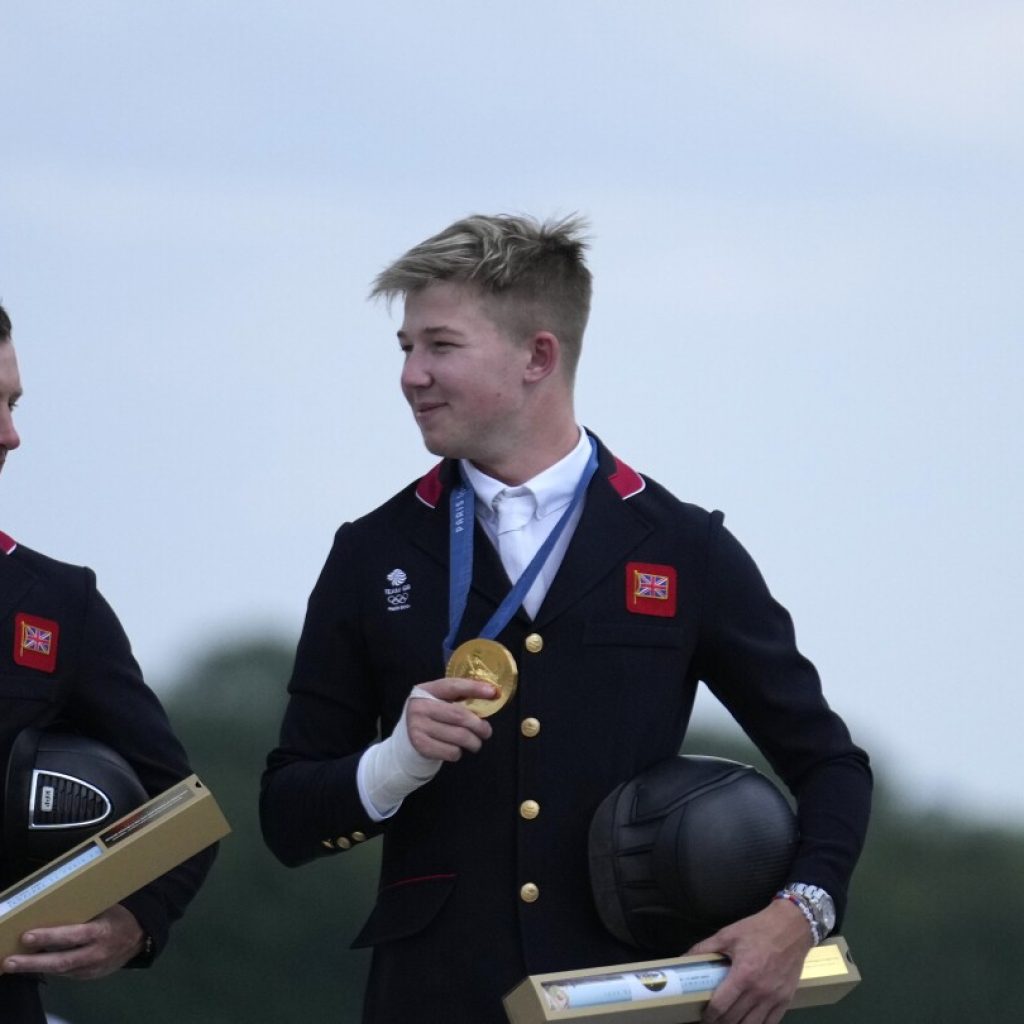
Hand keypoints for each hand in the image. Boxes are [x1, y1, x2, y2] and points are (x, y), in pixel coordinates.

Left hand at [3, 904, 145, 979]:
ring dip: (36, 968)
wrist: (141, 937)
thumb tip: (55, 907)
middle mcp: (96, 953)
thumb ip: (85, 912)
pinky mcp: (90, 977)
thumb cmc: (120, 916)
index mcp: (101, 931)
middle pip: (61, 961)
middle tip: (10, 962)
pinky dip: (50, 969)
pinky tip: (36, 965)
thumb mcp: (107, 908)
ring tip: (16, 964)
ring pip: (61, 971)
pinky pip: (67, 974)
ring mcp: (93, 968)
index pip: (72, 936)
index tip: (27, 936)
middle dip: (32, 963)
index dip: (49, 937)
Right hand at [405, 677, 496, 760]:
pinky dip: (458, 753)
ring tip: (475, 743)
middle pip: (459, 715)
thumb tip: (492, 695)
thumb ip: (459, 698)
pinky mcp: (420, 745)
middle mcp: (420, 706)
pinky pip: (451, 751)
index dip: (474, 688)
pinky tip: (455, 749)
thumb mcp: (439, 702)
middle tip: (487, 732)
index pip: (453, 686)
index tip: (493, 692)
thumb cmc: (431, 718)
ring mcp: (418, 726)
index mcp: (426, 690)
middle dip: (479, 726)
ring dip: (473, 742)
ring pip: (458, 736)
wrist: (406, 741)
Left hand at [686, 899, 812, 1023]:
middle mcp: (759, 991)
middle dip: (720, 1023)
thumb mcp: (728, 934)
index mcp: (743, 974)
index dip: (709, 1016)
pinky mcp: (786, 1000)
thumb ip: (704, 948)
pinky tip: (747, 1023)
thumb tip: (684, 958)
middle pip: (735, 1019)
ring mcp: (774, 998)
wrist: (792, 927)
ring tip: (727, 1023)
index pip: (721, 1006)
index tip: (702, 1018)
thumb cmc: (758, 929)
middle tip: (711, 1021)